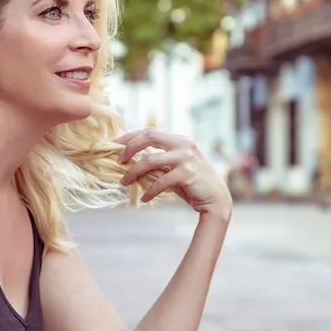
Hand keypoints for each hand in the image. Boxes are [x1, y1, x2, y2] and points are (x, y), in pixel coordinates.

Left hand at [116, 128, 232, 217]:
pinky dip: (149, 190)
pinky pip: (161, 181)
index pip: (150, 131)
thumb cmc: (191, 182)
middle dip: (130, 148)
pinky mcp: (187, 174)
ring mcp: (186, 159)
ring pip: (150, 160)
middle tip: (118, 161)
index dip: (130, 137)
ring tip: (124, 182)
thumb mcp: (176, 165)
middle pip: (149, 137)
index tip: (114, 145)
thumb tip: (130, 158)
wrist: (216, 198)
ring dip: (134, 172)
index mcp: (179, 140)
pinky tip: (144, 198)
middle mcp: (183, 145)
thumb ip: (159, 159)